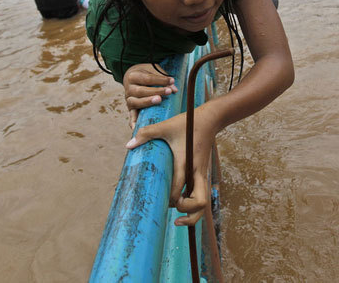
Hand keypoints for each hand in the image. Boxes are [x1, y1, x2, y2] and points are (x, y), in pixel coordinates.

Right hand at [123, 64, 177, 128]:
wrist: (134, 78)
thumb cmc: (147, 75)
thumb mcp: (154, 72)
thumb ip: (163, 80)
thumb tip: (174, 90)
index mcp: (133, 76)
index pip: (147, 78)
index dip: (160, 80)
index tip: (172, 81)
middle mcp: (128, 88)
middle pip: (141, 90)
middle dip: (155, 91)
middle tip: (168, 91)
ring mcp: (128, 99)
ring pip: (135, 102)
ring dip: (147, 102)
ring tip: (159, 100)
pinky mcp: (130, 109)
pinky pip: (131, 115)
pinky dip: (133, 121)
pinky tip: (136, 126)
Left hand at [125, 106, 217, 225]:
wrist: (209, 120)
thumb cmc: (187, 124)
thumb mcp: (165, 126)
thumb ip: (146, 134)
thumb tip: (128, 145)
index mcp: (186, 163)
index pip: (179, 190)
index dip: (170, 200)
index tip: (160, 201)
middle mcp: (197, 173)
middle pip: (200, 204)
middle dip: (188, 213)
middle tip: (173, 210)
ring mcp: (202, 175)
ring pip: (204, 204)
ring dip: (193, 213)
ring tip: (179, 217)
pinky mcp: (204, 174)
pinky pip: (202, 196)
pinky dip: (194, 204)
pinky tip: (182, 202)